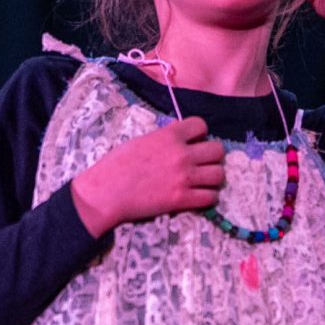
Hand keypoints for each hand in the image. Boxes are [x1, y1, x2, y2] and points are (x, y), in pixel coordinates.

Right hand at [71, 117, 224, 236]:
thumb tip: (179, 136)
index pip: (201, 124)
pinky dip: (207, 197)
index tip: (193, 142)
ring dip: (212, 178)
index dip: (199, 134)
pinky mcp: (182, 199)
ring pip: (219, 175)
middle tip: (201, 163)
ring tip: (202, 181)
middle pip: (217, 150)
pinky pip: (210, 197)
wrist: (105, 192)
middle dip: (212, 156)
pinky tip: (198, 196)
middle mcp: (181, 154)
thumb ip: (164, 138)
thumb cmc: (116, 165)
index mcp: (169, 136)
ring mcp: (184, 177)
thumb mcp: (141, 141)